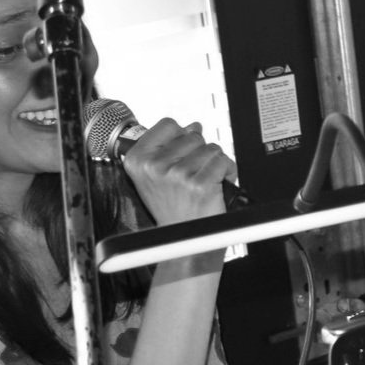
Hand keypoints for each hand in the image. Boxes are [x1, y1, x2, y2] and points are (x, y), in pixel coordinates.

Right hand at [120, 118, 235, 229]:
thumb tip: (192, 126)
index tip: (181, 154)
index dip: (181, 136)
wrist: (183, 241)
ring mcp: (177, 175)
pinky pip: (223, 161)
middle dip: (200, 151)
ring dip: (214, 163)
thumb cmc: (172, 208)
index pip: (168, 124)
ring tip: (204, 181)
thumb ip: (170, 146)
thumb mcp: (157, 175)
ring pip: (210, 148)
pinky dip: (227, 171)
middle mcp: (154, 167)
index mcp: (138, 160)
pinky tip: (217, 185)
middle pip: (193, 135)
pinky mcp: (199, 185)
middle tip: (194, 174)